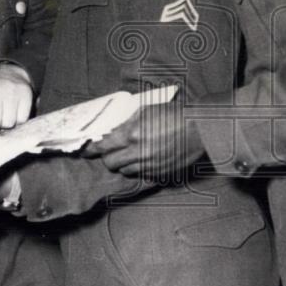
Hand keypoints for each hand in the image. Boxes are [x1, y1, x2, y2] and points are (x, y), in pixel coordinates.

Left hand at [81, 102, 205, 178]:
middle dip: (108, 157)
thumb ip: (127, 123)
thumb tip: (111, 132)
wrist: (200, 127)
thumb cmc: (174, 114)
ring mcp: (151, 165)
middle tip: (110, 151)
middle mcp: (139, 152)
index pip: (103, 146)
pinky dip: (140, 168)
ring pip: (125, 171)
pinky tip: (147, 157)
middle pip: (111, 163)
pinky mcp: (161, 173)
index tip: (85, 151)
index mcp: (133, 133)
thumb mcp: (146, 110)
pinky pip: (142, 174)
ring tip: (131, 154)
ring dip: (124, 163)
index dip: (92, 149)